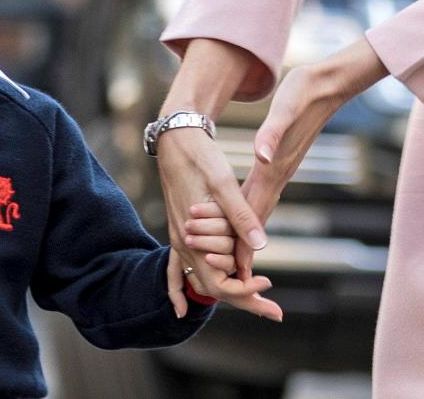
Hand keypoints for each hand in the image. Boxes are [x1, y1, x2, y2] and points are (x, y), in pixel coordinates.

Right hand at [158, 128, 280, 320]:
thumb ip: (240, 216)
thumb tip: (261, 246)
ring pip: (201, 279)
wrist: (175, 140)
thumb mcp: (223, 183)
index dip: (245, 291)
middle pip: (212, 288)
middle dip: (244, 301)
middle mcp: (183, 244)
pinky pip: (175, 269)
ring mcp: (179, 239)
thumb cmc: (201, 159)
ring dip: (228, 293)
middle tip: (276, 312)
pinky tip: (182, 306)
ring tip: (259, 302)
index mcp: (193, 237)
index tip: (269, 284)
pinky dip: (179, 289)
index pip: (218, 283)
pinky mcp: (180, 230)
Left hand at [234, 37, 386, 274]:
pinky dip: (247, 211)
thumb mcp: (285, 110)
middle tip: (225, 274)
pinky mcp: (279, 162)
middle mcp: (278, 173)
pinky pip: (260, 193)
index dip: (243, 241)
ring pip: (258, 208)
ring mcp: (280, 169)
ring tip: (226, 255)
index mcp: (275, 166)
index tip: (236, 270)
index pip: (255, 211)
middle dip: (240, 247)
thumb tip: (262, 156)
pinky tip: (236, 217)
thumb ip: (272, 135)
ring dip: (241, 231)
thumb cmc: (302, 93)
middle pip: (255, 218)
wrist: (324, 83)